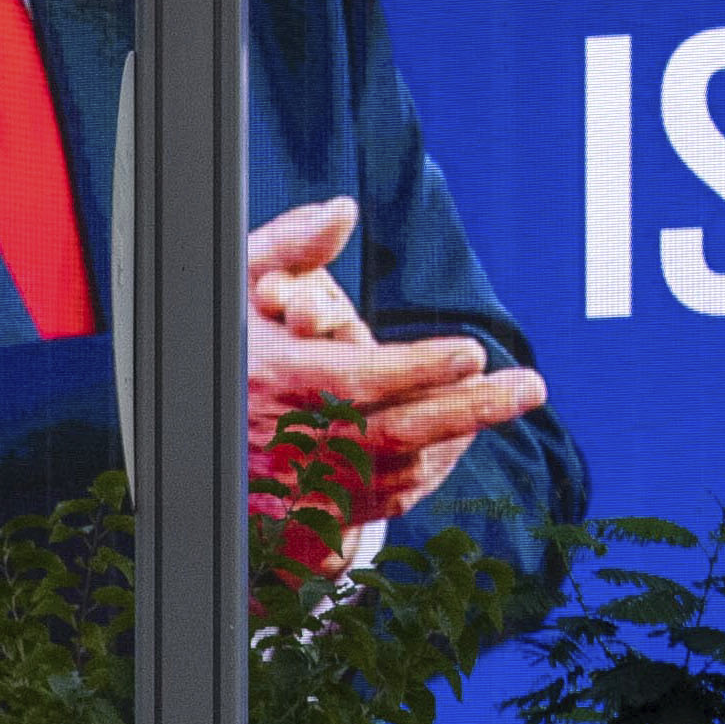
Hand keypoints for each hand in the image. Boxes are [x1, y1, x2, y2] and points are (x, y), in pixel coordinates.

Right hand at [241, 196, 550, 526]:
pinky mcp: (320, 513)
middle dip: (468, 407)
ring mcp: (309, 483)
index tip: (472, 352)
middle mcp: (295, 440)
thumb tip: (342, 210)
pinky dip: (431, 465)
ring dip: (458, 434)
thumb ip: (290, 243)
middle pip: (395, 430)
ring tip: (508, 398)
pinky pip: (391, 494)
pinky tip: (462, 434)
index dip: (419, 369)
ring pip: (401, 465)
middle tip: (529, 386)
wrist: (195, 437)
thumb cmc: (228, 347)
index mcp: (276, 380)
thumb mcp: (239, 284)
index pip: (359, 378)